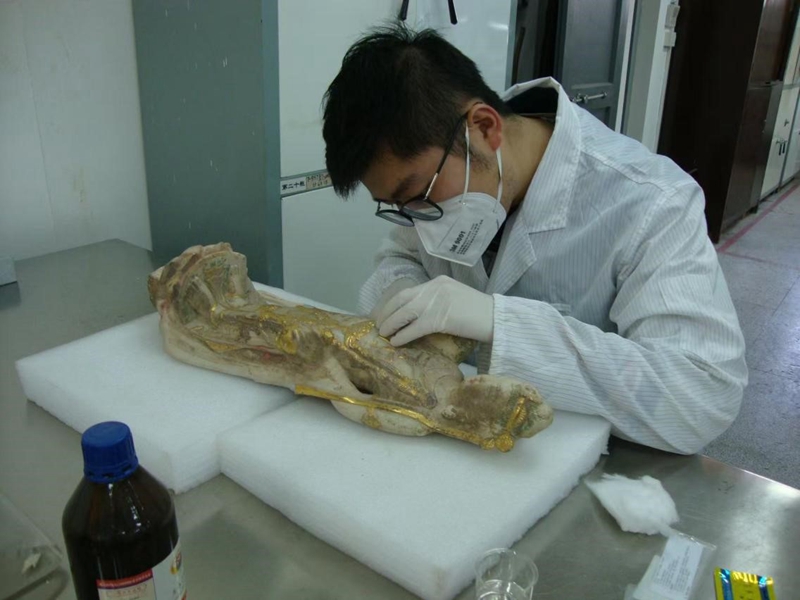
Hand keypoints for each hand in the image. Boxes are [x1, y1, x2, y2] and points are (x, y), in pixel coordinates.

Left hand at [375, 275, 493, 345]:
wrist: (498, 319)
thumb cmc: (480, 313)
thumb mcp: (456, 299)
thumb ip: (438, 301)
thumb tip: (417, 316)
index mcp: (439, 282)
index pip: (409, 291)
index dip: (394, 303)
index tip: (385, 313)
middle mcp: (435, 288)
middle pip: (402, 299)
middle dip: (387, 312)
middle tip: (379, 325)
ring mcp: (436, 302)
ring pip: (405, 312)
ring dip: (391, 324)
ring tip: (383, 334)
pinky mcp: (440, 318)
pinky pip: (414, 328)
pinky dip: (403, 335)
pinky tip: (396, 343)